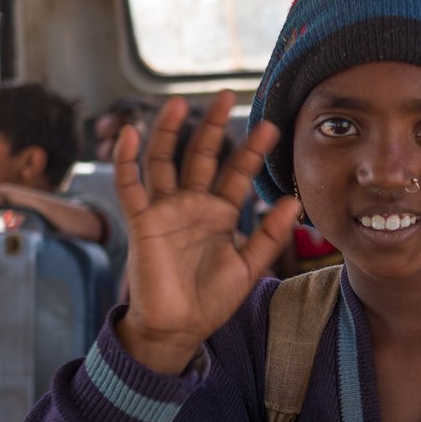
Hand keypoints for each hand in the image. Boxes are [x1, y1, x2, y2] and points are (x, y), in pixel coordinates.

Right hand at [114, 91, 298, 372]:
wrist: (178, 327)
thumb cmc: (212, 299)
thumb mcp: (249, 267)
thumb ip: (269, 235)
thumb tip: (293, 200)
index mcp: (219, 214)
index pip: (237, 173)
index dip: (252, 150)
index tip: (271, 127)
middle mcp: (192, 204)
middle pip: (201, 155)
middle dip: (213, 126)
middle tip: (227, 94)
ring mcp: (165, 210)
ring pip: (164, 160)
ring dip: (170, 131)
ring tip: (180, 101)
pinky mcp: (141, 221)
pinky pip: (130, 185)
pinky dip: (127, 159)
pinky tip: (131, 132)